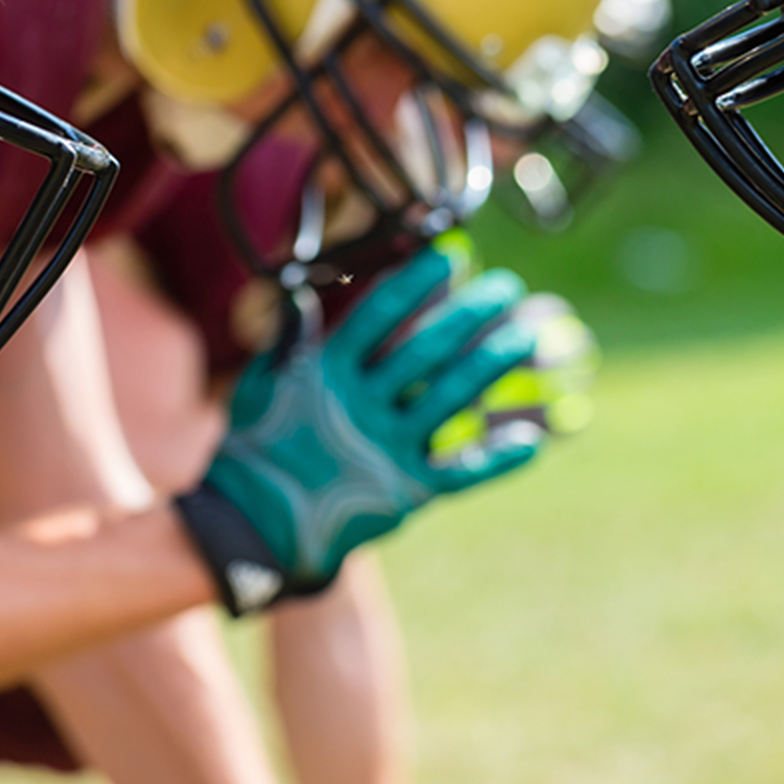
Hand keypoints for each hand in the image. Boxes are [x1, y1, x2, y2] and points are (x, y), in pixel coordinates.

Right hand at [179, 245, 542, 613]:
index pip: (379, 314)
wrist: (253, 525)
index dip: (415, 283)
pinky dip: (497, 457)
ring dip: (491, 364)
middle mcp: (360, 404)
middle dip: (469, 313)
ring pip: (450, 398)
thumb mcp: (261, 386)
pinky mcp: (404, 489)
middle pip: (425, 348)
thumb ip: (288, 341)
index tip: (448, 258)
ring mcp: (385, 447)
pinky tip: (530, 439)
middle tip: (506, 287)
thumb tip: (302, 296)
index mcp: (325, 372)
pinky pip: (460, 472)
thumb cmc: (255, 449)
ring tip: (526, 336)